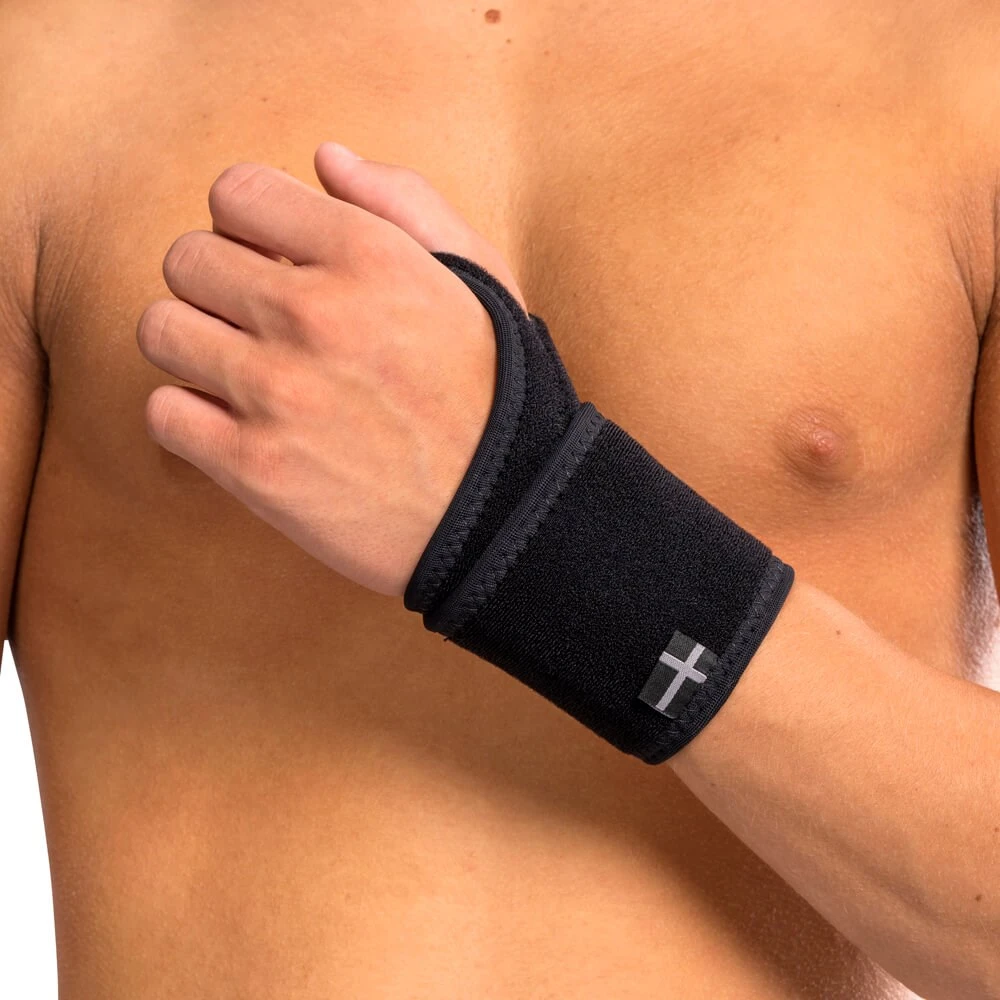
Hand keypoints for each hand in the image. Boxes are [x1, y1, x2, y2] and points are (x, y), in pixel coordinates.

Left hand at [137, 143, 527, 596]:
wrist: (506, 512)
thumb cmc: (496, 393)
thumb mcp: (478, 277)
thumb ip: (405, 201)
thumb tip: (324, 159)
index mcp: (369, 254)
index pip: (235, 192)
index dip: (249, 224)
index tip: (274, 259)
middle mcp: (314, 313)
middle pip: (186, 259)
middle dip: (219, 284)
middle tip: (260, 322)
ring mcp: (278, 393)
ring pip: (162, 330)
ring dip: (196, 347)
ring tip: (244, 372)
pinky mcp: (255, 468)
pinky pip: (164, 412)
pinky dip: (192, 418)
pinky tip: (240, 425)